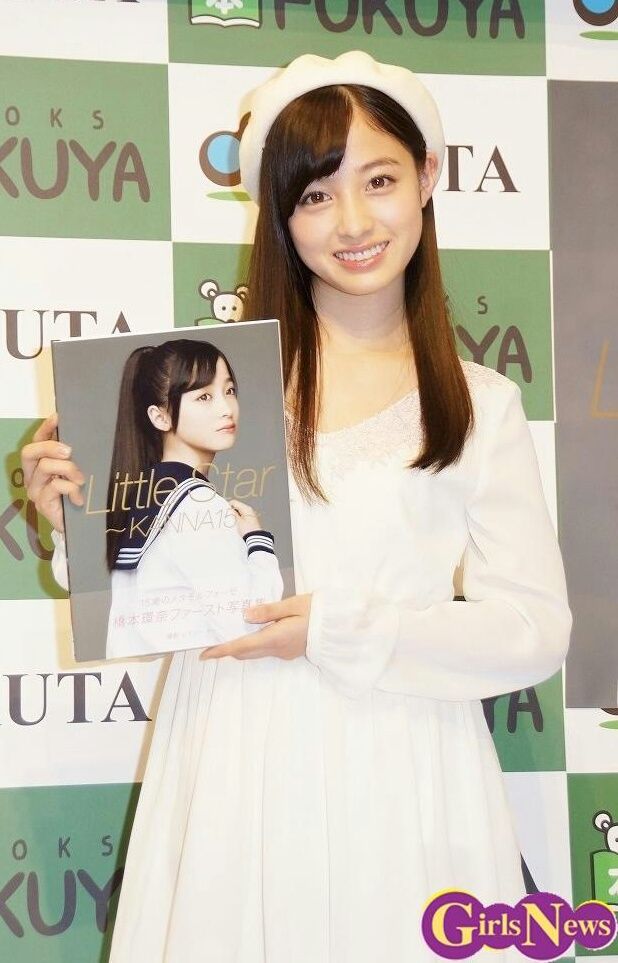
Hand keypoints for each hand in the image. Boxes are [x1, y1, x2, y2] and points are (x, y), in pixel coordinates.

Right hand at [20, 413, 85, 533]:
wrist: (81, 527)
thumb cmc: (80, 495)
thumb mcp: (78, 471)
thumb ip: (75, 457)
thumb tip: (84, 432)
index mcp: (40, 465)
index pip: (36, 441)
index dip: (45, 428)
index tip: (58, 417)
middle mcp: (33, 477)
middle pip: (29, 451)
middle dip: (50, 446)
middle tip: (70, 452)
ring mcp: (36, 491)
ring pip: (45, 467)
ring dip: (68, 469)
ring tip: (81, 480)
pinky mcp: (42, 504)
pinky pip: (55, 486)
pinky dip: (71, 488)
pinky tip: (79, 498)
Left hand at [200, 593, 311, 661]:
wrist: (342, 625)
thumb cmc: (319, 611)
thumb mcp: (293, 604)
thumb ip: (268, 610)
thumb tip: (244, 615)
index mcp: (276, 637)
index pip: (242, 646)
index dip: (221, 650)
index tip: (204, 654)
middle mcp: (277, 649)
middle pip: (245, 653)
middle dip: (226, 650)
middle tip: (209, 646)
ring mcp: (284, 653)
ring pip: (254, 653)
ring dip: (239, 649)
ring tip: (225, 639)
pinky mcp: (289, 651)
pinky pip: (265, 651)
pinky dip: (252, 646)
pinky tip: (251, 635)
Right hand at [228, 498, 261, 536]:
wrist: (255, 538)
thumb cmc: (248, 530)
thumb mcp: (238, 521)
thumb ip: (233, 514)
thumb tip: (229, 509)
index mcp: (246, 508)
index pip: (235, 502)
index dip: (228, 506)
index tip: (225, 511)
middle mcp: (249, 510)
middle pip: (237, 507)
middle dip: (232, 512)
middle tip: (228, 518)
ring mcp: (250, 515)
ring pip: (239, 513)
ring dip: (235, 516)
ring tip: (232, 522)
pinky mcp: (250, 521)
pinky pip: (242, 517)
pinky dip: (238, 519)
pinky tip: (236, 524)